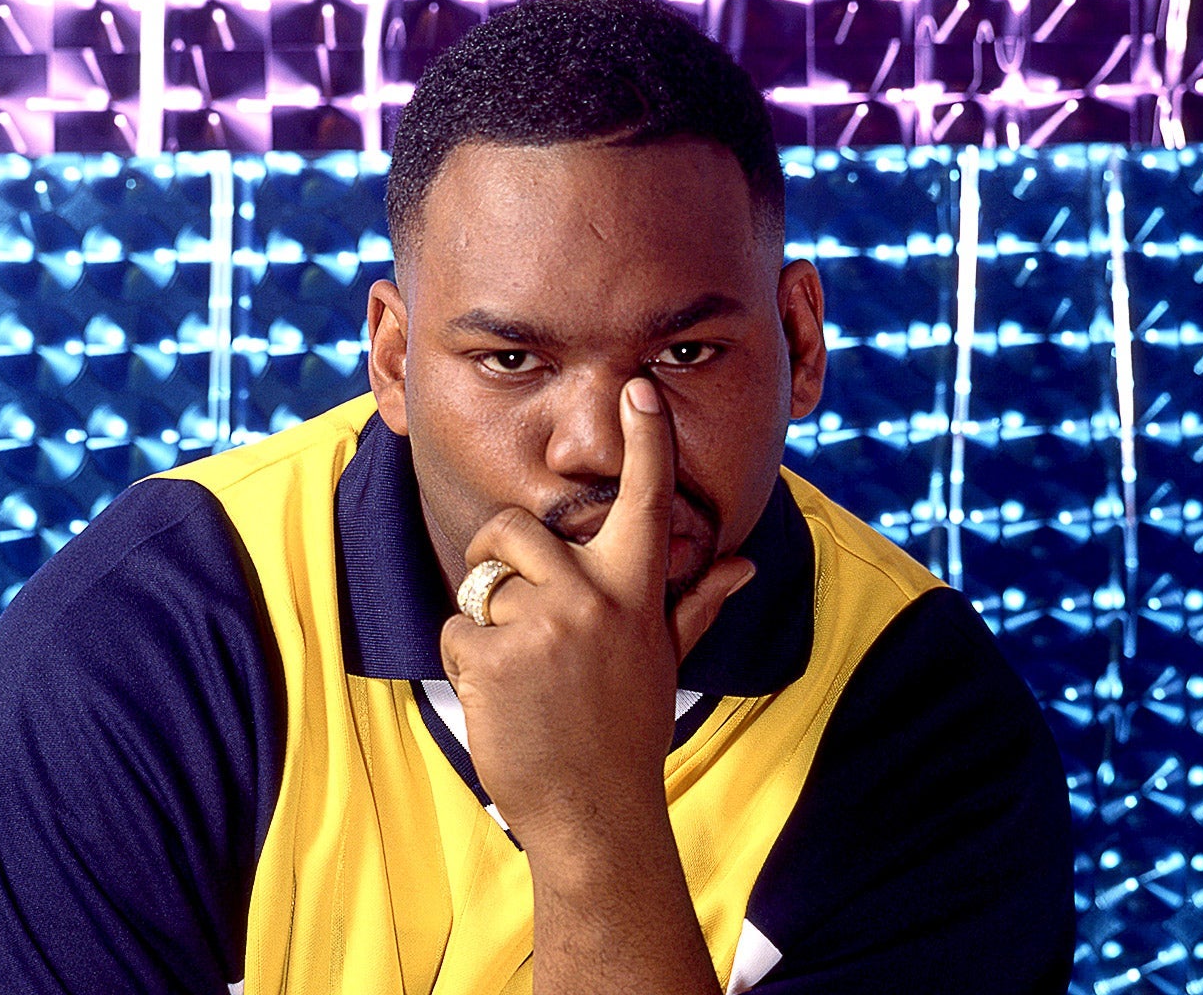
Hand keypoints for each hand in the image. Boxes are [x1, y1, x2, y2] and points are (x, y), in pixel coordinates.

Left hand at [438, 377, 754, 854]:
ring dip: (484, 623)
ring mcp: (544, 627)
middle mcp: (594, 600)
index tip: (640, 389)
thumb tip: (745, 565)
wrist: (594, 812)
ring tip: (519, 670)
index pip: (647, 503)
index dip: (646, 442)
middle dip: (494, 552)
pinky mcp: (496, 658)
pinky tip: (501, 699)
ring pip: (481, 583)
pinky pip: (457, 630)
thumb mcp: (665, 661)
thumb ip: (697, 603)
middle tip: (505, 594)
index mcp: (635, 593)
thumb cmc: (626, 730)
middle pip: (515, 529)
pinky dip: (467, 663)